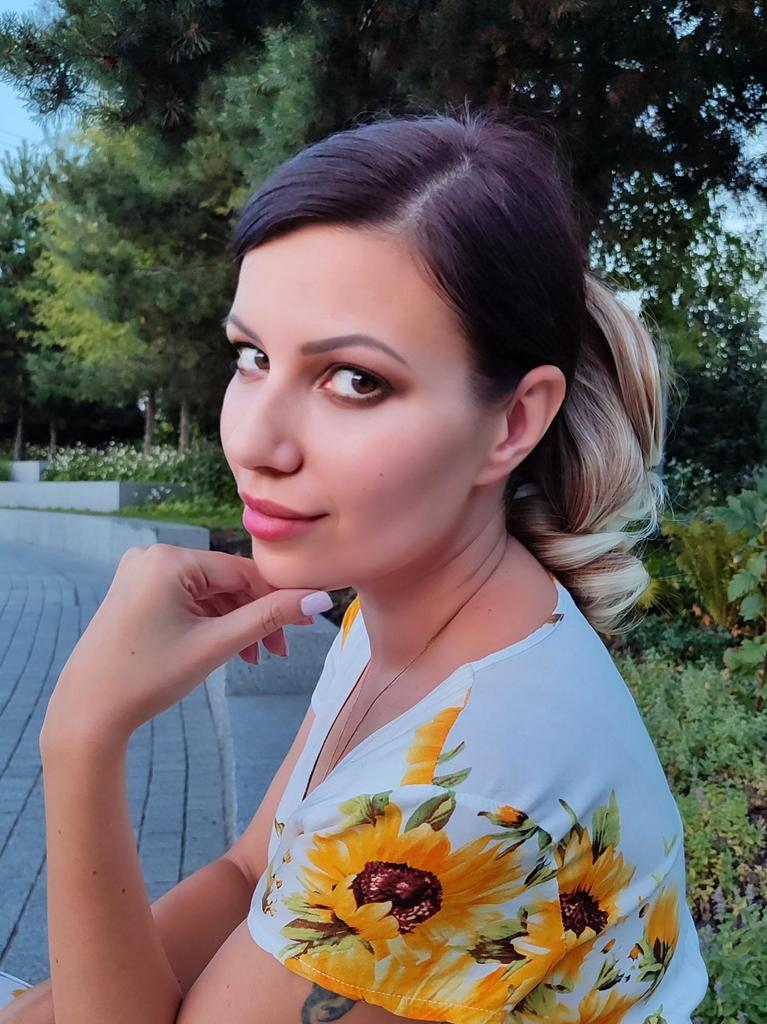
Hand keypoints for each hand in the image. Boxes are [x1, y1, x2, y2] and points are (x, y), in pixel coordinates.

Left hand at [40, 544, 329, 745]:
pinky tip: (227, 649)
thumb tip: (319, 599)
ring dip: (236, 622)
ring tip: (253, 659)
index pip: (243, 571)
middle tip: (279, 652)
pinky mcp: (136, 591)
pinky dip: (210, 622)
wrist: (87, 712)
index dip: (280, 597)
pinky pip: (188, 598)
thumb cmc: (148, 677)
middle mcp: (154, 555)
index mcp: (170, 559)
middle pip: (226, 582)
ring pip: (209, 592)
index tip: (307, 624)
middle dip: (256, 617)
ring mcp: (141, 573)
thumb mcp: (216, 645)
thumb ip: (269, 618)